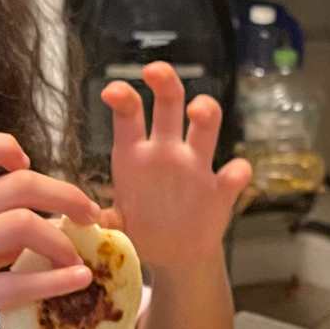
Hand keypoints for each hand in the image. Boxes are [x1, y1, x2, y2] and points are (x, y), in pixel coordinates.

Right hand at [0, 132, 100, 328]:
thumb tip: (37, 222)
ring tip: (76, 257)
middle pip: (17, 185)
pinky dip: (56, 282)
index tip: (28, 164)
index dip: (5, 146)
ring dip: (61, 241)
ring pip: (20, 226)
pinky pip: (15, 285)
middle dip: (65, 194)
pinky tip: (78, 281)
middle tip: (88, 214)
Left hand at [102, 61, 250, 268]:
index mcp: (136, 154)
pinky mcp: (220, 191)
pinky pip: (234, 175)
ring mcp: (196, 167)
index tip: (112, 91)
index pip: (130, 115)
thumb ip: (108, 221)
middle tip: (155, 71)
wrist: (175, 258)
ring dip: (205, 112)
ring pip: (205, 127)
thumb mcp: (119, 227)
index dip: (123, 98)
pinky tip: (235, 174)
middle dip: (165, 82)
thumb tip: (92, 221)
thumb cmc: (141, 229)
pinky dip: (237, 172)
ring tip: (198, 111)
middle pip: (169, 104)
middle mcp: (167, 151)